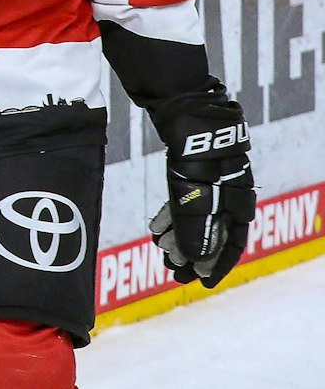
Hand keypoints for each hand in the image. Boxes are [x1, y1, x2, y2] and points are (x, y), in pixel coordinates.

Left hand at [149, 100, 253, 287]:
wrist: (185, 113)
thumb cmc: (198, 156)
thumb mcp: (196, 196)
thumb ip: (197, 230)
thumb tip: (196, 262)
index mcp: (239, 204)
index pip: (233, 243)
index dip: (218, 265)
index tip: (202, 282)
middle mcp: (228, 196)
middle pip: (213, 233)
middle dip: (194, 255)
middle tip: (175, 272)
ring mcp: (210, 183)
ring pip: (197, 219)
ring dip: (181, 238)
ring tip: (162, 253)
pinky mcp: (191, 172)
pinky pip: (184, 202)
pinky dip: (172, 217)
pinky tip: (157, 230)